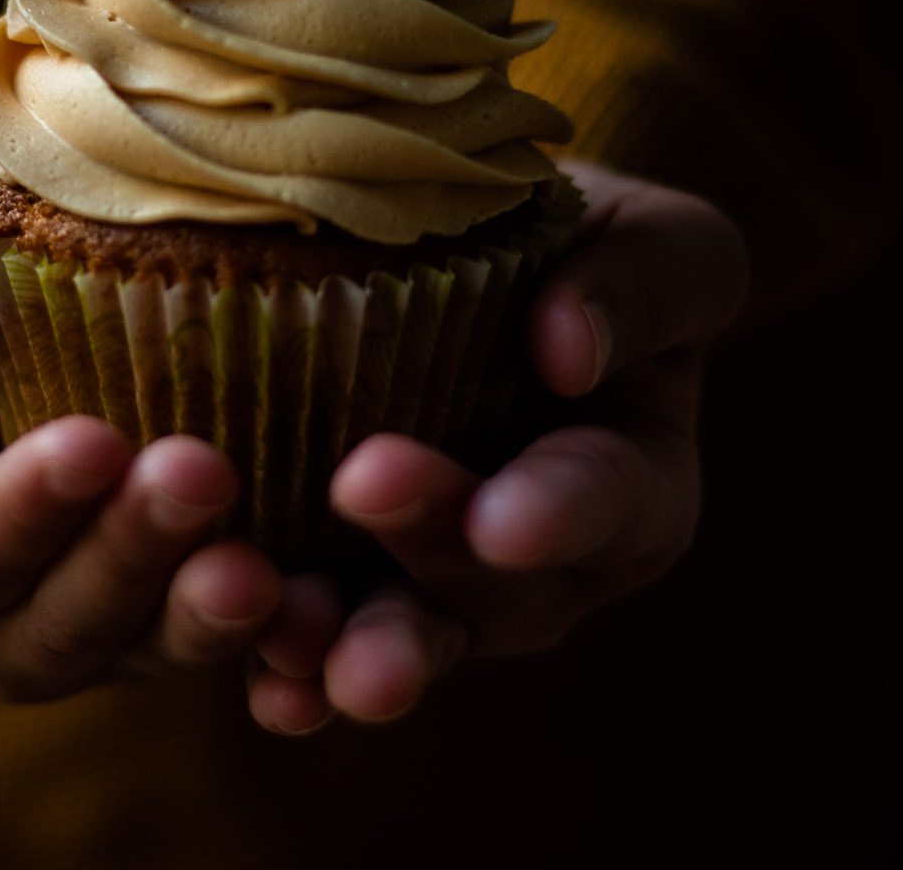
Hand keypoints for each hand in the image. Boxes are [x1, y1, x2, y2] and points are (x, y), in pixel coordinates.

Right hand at [0, 198, 286, 702]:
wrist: (37, 388)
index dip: (20, 509)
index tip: (91, 444)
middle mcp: (8, 635)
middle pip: (65, 621)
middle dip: (132, 553)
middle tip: (201, 472)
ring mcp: (112, 644)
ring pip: (157, 646)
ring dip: (211, 615)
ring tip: (267, 573)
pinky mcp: (197, 628)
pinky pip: (248, 657)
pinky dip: (292, 644)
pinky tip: (336, 614)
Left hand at [246, 162, 748, 733]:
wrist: (499, 263)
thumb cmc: (597, 249)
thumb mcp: (656, 243)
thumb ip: (639, 286)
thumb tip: (568, 349)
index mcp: (633, 483)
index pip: (606, 500)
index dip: (556, 511)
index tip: (502, 519)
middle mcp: (538, 564)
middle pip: (489, 587)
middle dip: (427, 555)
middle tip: (368, 495)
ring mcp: (437, 585)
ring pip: (400, 632)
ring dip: (346, 643)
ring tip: (299, 639)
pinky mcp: (346, 579)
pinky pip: (317, 633)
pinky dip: (284, 659)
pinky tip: (247, 654)